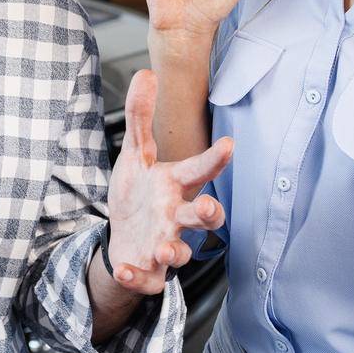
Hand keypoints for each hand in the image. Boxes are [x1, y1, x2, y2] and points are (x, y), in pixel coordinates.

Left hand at [105, 70, 233, 293]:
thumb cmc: (138, 197)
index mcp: (174, 186)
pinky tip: (128, 269)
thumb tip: (145, 74)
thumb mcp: (134, 155)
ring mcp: (166, 246)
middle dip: (209, 213)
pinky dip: (137, 276)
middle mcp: (177, 216)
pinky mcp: (150, 272)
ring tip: (164, 247)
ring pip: (182, 252)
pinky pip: (147, 278)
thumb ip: (139, 117)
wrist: (124, 243)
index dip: (215, 160)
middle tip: (207, 207)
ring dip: (176, 250)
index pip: (199, 170)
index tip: (228, 144)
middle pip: (203, 217)